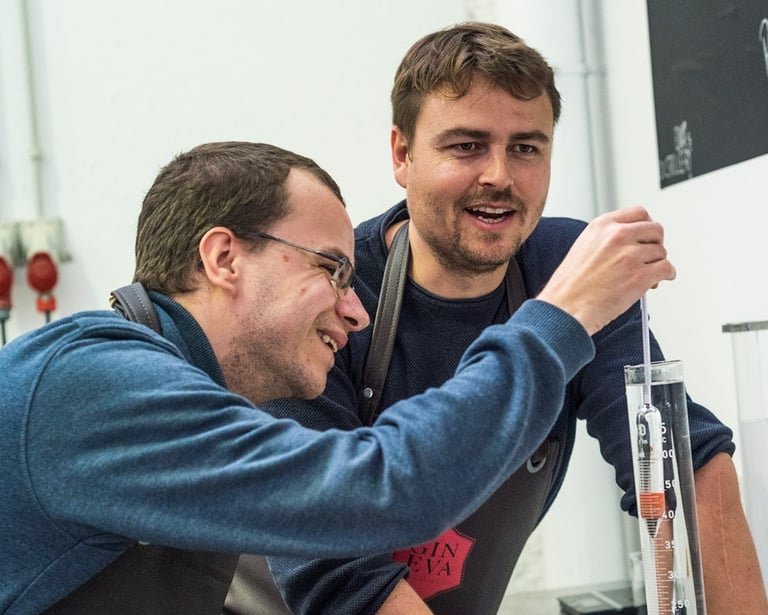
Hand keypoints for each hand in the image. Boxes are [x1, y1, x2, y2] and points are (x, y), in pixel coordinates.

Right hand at [537, 206, 675, 334]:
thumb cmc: (569, 286)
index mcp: (602, 226)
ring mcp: (630, 255)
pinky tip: (657, 281)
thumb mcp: (583, 248)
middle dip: (655, 244)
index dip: (646, 226)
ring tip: (647, 275)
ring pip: (661, 252)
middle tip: (650, 256)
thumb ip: (606, 239)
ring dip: (658, 264)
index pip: (639, 213)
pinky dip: (666, 275)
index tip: (646, 236)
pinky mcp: (640, 276)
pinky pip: (667, 269)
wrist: (566, 308)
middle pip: (655, 230)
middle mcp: (617, 236)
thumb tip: (628, 242)